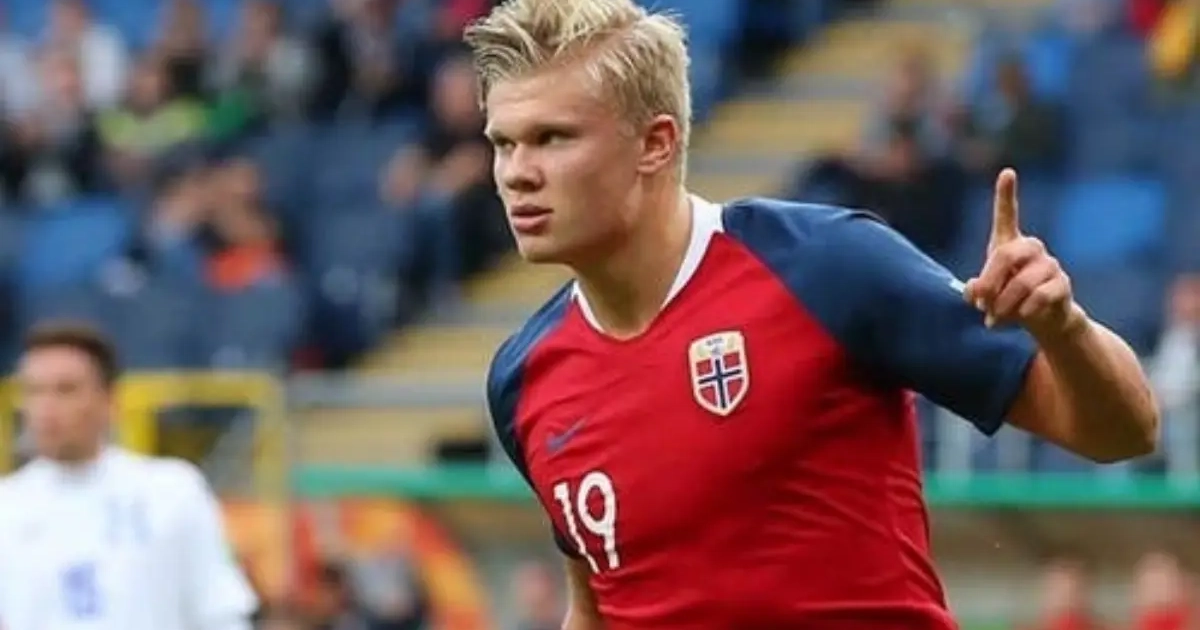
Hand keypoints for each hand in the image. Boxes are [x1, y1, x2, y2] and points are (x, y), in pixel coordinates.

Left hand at [963, 168, 1084, 338]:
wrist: (1043, 322)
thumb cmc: (1008, 300)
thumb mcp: (986, 296)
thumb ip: (976, 291)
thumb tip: (975, 291)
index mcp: (1010, 245)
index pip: (1008, 216)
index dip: (1006, 195)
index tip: (1007, 173)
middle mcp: (1032, 249)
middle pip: (1005, 255)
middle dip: (989, 283)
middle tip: (980, 305)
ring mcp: (1050, 264)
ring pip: (1022, 282)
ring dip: (1004, 305)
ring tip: (996, 319)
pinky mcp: (1062, 284)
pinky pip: (1039, 296)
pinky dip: (1023, 312)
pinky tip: (1020, 318)